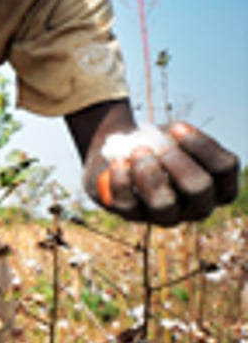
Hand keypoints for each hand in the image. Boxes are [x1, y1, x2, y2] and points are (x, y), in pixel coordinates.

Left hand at [87, 122, 239, 225]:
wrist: (125, 152)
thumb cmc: (160, 145)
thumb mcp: (175, 138)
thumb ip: (178, 140)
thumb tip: (160, 146)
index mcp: (219, 185)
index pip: (224, 167)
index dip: (202, 145)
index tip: (177, 127)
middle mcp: (197, 206)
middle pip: (198, 187)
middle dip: (178, 162)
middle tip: (161, 148)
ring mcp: (165, 215)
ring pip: (163, 203)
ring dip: (149, 173)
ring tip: (138, 152)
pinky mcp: (133, 215)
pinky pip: (127, 204)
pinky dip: (121, 180)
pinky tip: (119, 162)